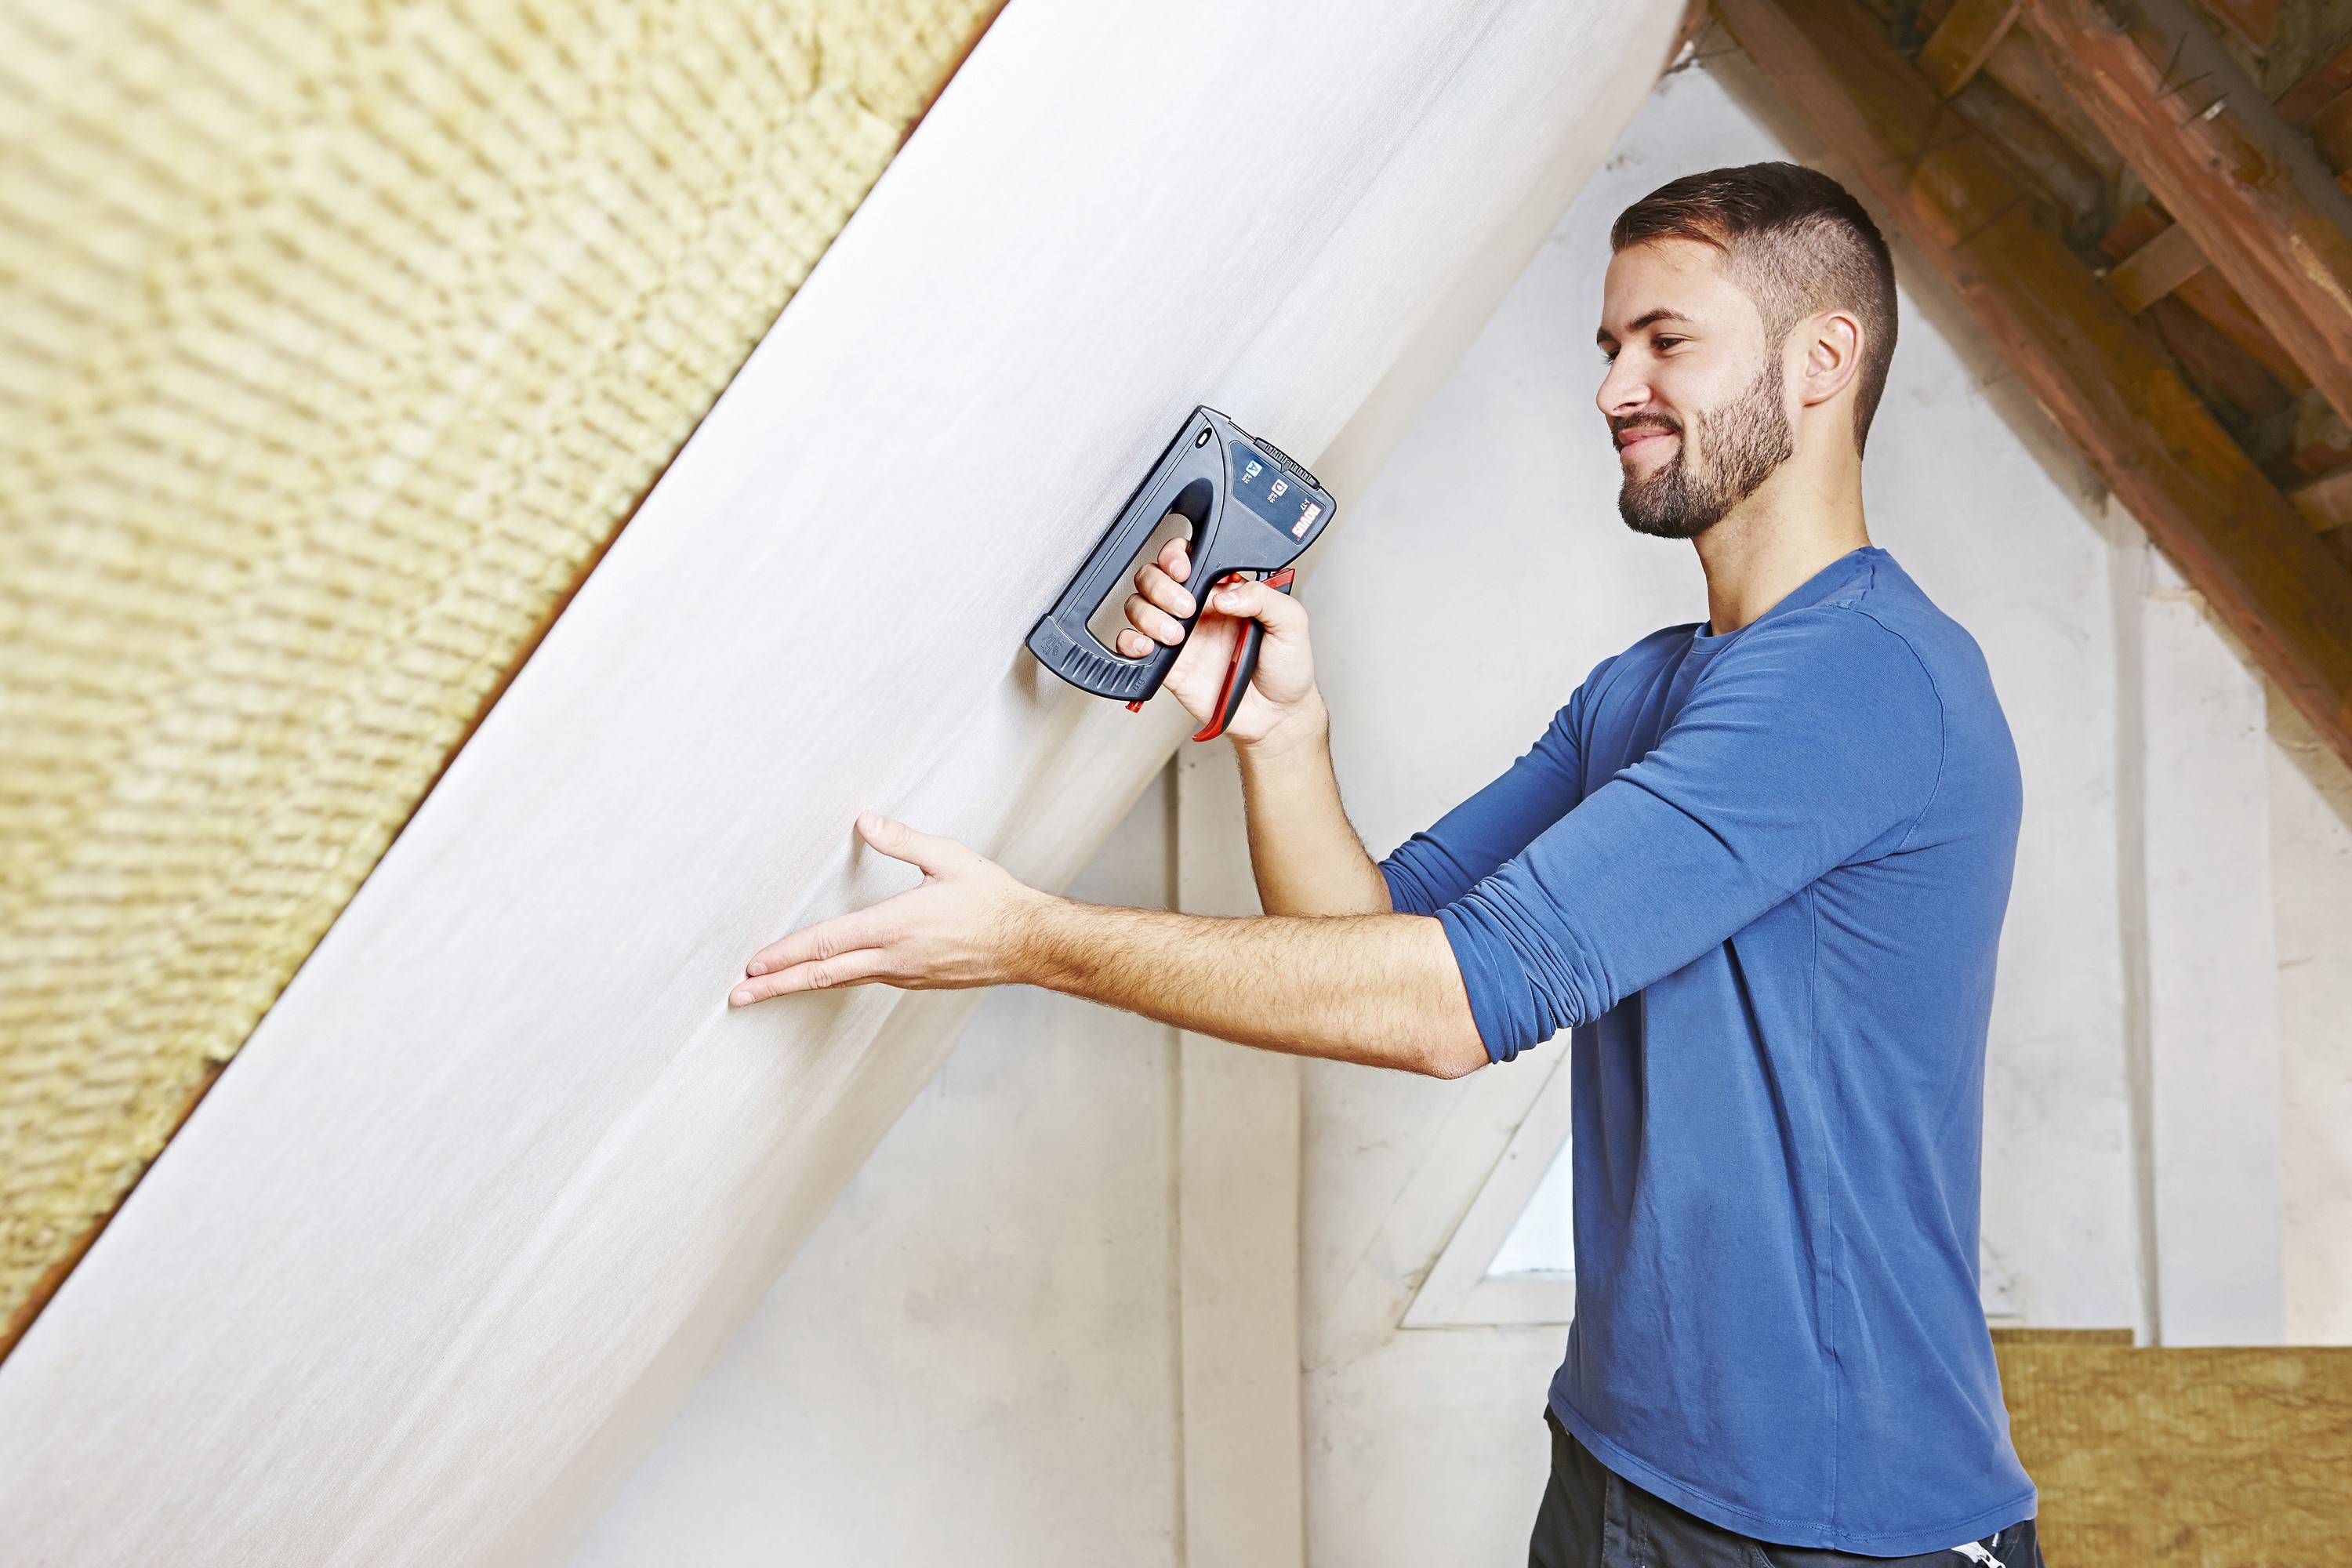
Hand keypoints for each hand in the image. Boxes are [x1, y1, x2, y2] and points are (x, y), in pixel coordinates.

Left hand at [729, 813, 1049, 1006]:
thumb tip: (865, 820)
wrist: (1030, 943)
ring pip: (841, 982)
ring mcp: (903, 974)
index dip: (784, 955)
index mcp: (895, 927)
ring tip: (769, 990)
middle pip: (822, 975)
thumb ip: (902, 840)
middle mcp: (893, 958)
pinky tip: (823, 977)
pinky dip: (834, 981)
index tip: (752, 966)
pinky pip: (865, 980)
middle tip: (737, 997)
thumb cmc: (993, 901)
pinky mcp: (915, 980)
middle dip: (775, 987)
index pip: (826, 944)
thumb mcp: (948, 858)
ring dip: (800, 985)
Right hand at [1114, 533, 1324, 748]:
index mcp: (1225, 592)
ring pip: (1139, 607)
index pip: (1189, 559)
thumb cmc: (1286, 670)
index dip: (1176, 556)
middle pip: (1155, 577)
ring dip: (1148, 614)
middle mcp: (1198, 610)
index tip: (1184, 570)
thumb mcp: (1292, 623)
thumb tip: (1226, 594)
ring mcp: (1180, 637)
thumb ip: (1263, 597)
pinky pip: (1134, 645)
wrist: (1276, 717)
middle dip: (1161, 586)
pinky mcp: (1167, 665)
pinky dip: (1130, 641)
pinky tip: (1147, 646)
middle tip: (1186, 607)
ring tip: (1176, 634)